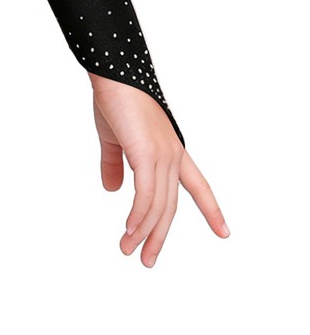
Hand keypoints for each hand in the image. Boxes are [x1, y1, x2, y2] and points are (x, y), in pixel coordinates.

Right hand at [89, 74, 229, 267]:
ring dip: (143, 232)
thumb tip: (111, 190)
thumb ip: (115, 165)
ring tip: (129, 250)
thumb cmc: (115, 99)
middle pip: (171, 206)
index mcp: (171, 151)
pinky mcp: (147, 155)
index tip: (224, 232)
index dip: (211, 210)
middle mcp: (173, 157)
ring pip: (158, 206)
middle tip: (147, 260)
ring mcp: (163, 156)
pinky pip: (146, 196)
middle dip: (160, 236)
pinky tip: (130, 230)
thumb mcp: (114, 139)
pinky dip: (139, 216)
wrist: (113, 74)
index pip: (198, 186)